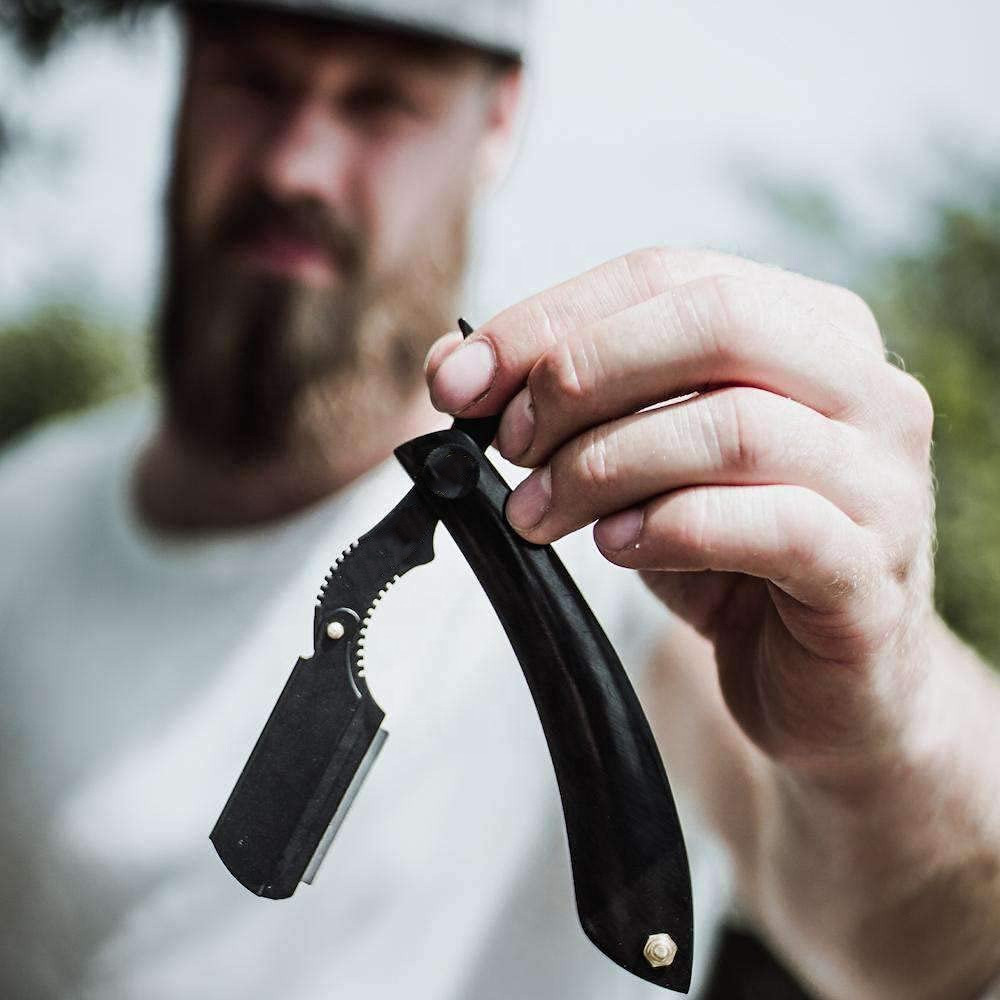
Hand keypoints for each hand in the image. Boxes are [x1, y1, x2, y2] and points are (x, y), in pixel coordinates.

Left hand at [426, 248, 936, 778]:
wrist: (825, 680)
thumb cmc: (730, 555)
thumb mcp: (641, 463)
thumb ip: (567, 405)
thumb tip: (453, 367)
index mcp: (807, 327)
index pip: (666, 276)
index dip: (549, 318)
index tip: (459, 379)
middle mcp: (863, 386)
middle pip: (714, 324)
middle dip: (582, 374)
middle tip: (509, 442)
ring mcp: (882, 478)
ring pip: (735, 428)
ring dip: (606, 465)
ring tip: (538, 511)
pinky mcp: (872, 572)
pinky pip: (773, 526)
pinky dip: (672, 528)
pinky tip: (617, 545)